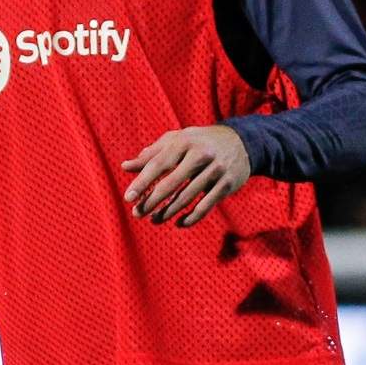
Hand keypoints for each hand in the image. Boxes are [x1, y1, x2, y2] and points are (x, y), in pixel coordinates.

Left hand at [120, 124, 250, 226]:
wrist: (240, 142)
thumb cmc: (198, 142)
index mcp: (184, 142)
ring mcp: (216, 170)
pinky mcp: (227, 184)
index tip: (128, 198)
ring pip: (187, 198)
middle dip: (152, 201)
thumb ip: (151, 154)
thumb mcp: (176, 141)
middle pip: (171, 183)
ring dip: (168, 213)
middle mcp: (200, 155)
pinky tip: (178, 223)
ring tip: (154, 220)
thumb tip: (125, 167)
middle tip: (137, 213)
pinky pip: (205, 206)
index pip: (158, 164)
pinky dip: (191, 218)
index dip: (142, 182)